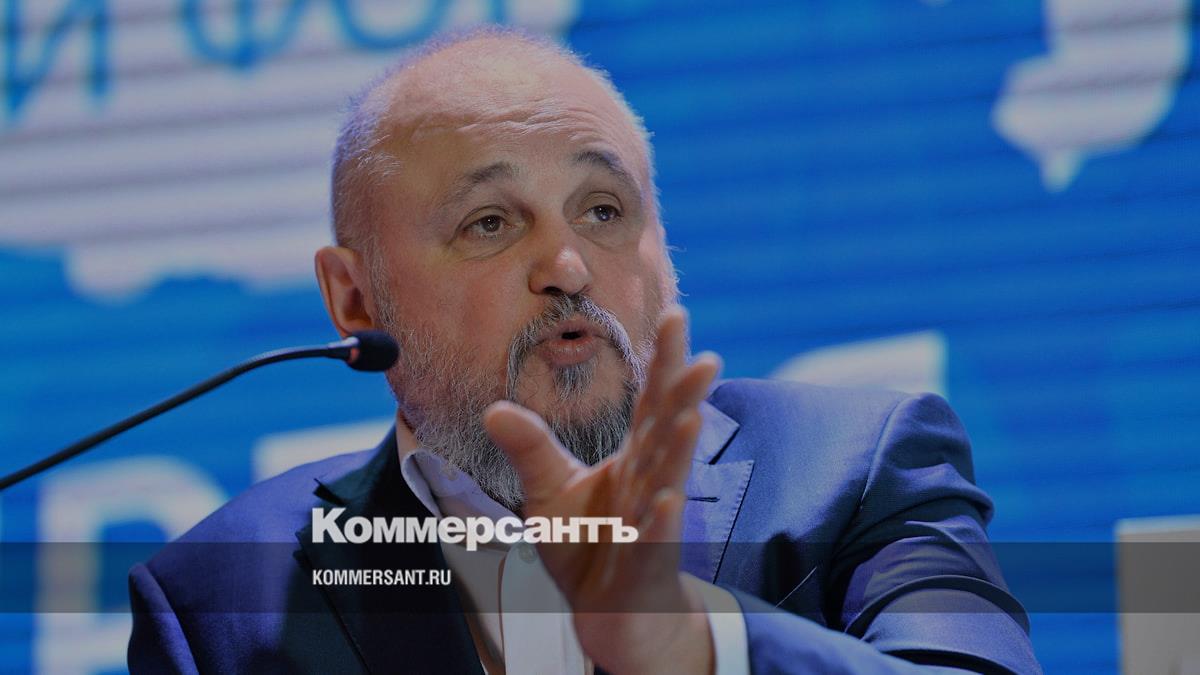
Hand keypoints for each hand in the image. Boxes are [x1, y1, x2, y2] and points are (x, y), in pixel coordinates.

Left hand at [483, 306, 721, 674]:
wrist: (608, 613)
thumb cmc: (589, 545)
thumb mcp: (549, 490)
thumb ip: (530, 447)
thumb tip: (494, 407)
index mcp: (633, 458)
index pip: (650, 401)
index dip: (663, 360)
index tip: (676, 314)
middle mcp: (648, 481)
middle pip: (668, 430)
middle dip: (685, 393)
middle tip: (706, 355)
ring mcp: (649, 521)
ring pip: (667, 478)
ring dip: (680, 448)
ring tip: (693, 412)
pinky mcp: (642, 562)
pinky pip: (651, 541)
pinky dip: (659, 523)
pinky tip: (665, 502)